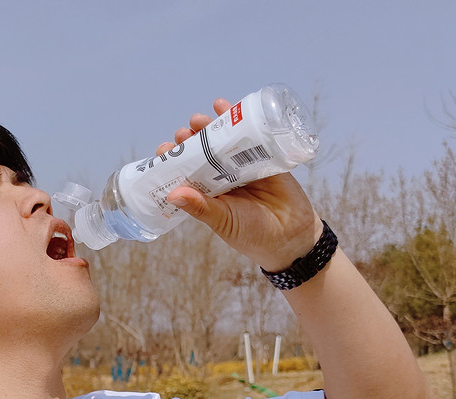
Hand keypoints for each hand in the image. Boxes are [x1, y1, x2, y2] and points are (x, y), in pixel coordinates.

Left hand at [157, 98, 322, 270]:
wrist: (292, 236)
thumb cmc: (252, 234)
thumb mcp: (223, 221)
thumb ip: (200, 208)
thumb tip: (172, 194)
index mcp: (208, 193)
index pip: (186, 173)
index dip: (174, 161)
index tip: (163, 150)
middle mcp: (223, 177)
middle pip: (203, 153)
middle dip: (191, 140)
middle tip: (183, 132)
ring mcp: (244, 165)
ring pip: (223, 141)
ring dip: (210, 127)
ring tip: (199, 119)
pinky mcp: (265, 156)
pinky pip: (250, 135)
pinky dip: (238, 120)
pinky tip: (224, 106)